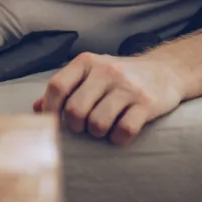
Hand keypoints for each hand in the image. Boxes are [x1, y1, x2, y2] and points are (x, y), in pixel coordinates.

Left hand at [33, 52, 183, 145]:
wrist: (165, 72)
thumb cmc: (119, 78)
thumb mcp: (91, 74)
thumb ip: (65, 89)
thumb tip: (36, 108)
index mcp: (87, 62)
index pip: (57, 87)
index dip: (50, 110)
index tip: (53, 124)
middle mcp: (106, 71)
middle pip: (75, 110)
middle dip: (76, 127)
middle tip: (83, 127)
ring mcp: (127, 87)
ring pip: (97, 123)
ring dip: (97, 133)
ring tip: (103, 127)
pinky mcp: (146, 103)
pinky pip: (123, 131)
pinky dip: (118, 138)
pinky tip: (120, 132)